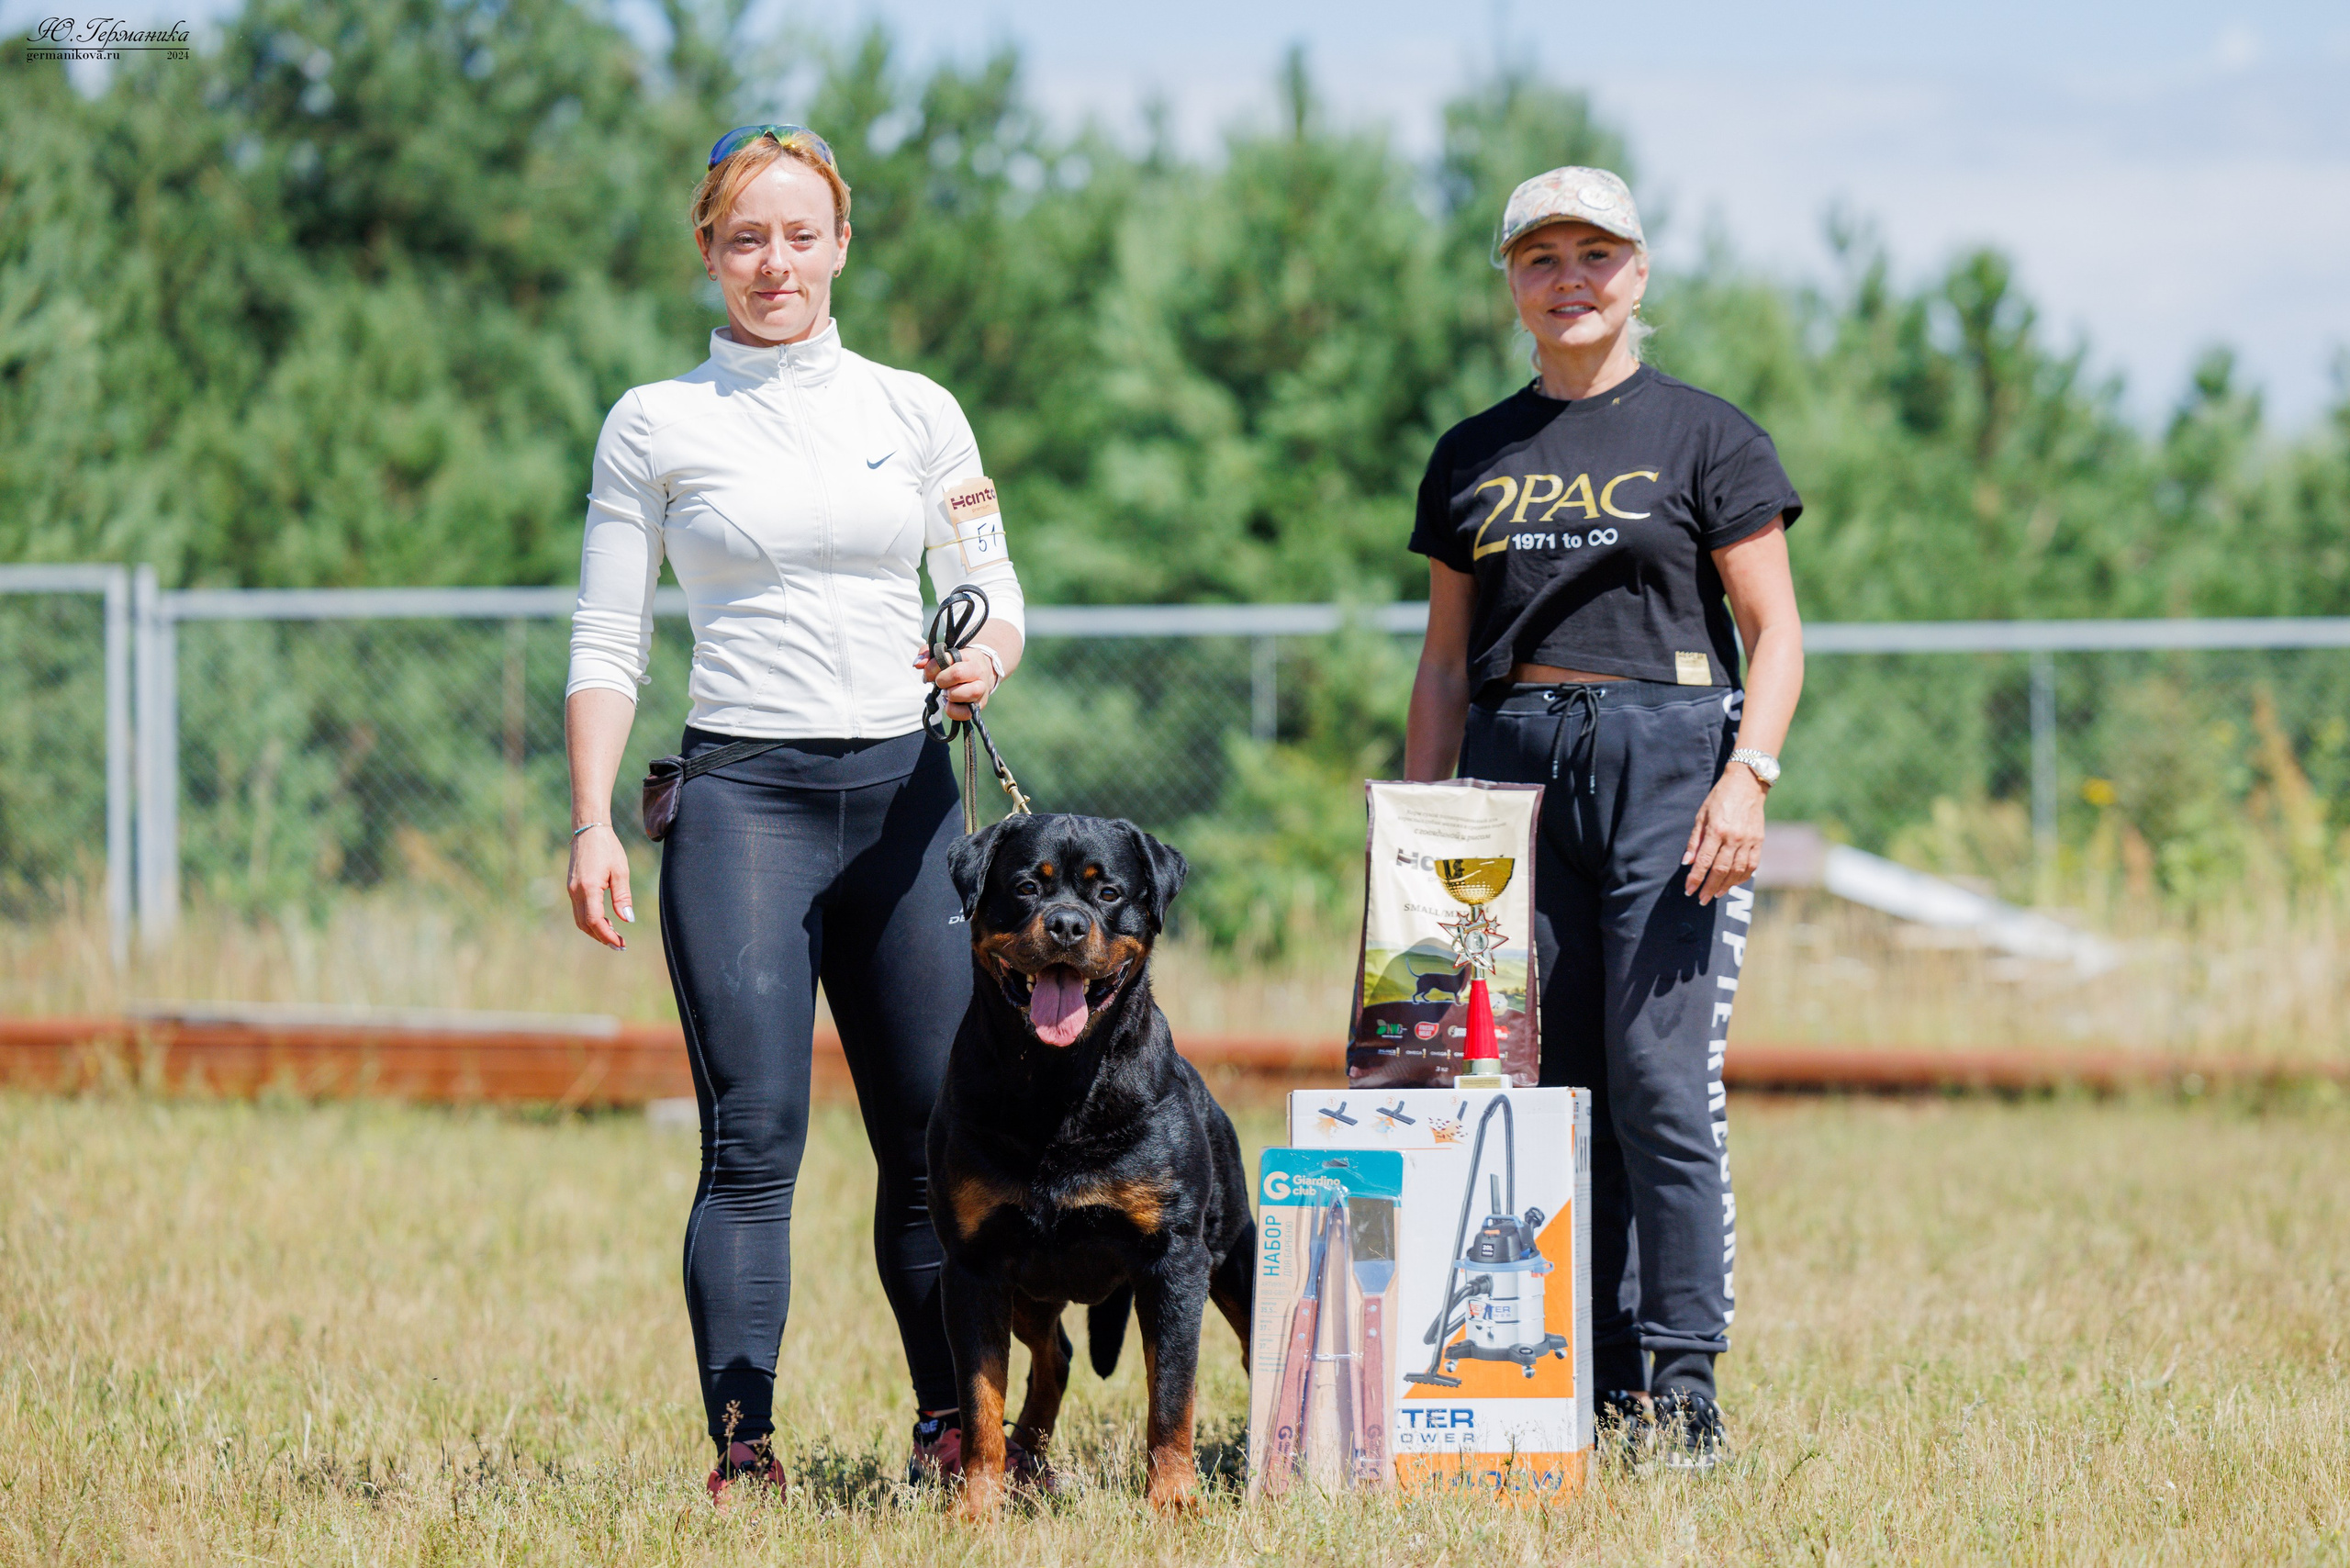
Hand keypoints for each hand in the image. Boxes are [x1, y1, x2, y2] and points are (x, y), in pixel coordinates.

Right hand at [567, 823, 633, 948]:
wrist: (588, 830)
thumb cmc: (608, 848)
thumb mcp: (620, 871)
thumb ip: (622, 897)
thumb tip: (627, 920)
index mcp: (588, 888)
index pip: (595, 921)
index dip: (607, 936)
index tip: (621, 943)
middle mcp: (575, 891)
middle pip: (585, 925)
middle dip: (601, 937)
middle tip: (620, 944)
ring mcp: (571, 890)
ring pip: (580, 920)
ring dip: (595, 931)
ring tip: (614, 935)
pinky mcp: (572, 887)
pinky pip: (579, 910)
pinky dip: (590, 920)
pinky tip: (605, 921)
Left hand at [913, 645, 999, 720]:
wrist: (983, 676)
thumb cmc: (960, 665)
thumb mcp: (946, 655)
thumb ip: (928, 655)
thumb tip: (918, 664)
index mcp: (970, 656)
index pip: (948, 658)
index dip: (933, 667)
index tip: (929, 674)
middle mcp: (979, 671)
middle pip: (958, 673)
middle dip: (942, 680)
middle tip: (940, 682)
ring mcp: (982, 689)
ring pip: (968, 692)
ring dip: (951, 694)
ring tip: (947, 693)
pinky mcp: (980, 706)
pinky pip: (966, 713)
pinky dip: (953, 711)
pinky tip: (950, 704)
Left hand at [1683, 764, 1766, 904]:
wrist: (1746, 784)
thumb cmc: (1719, 798)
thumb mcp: (1701, 815)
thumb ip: (1695, 840)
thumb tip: (1687, 862)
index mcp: (1717, 830)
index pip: (1704, 861)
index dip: (1696, 878)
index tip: (1689, 890)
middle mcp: (1734, 837)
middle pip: (1720, 870)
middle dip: (1709, 887)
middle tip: (1701, 899)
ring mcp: (1748, 840)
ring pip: (1737, 871)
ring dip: (1726, 886)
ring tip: (1716, 894)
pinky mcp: (1759, 841)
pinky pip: (1752, 865)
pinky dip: (1742, 877)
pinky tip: (1733, 883)